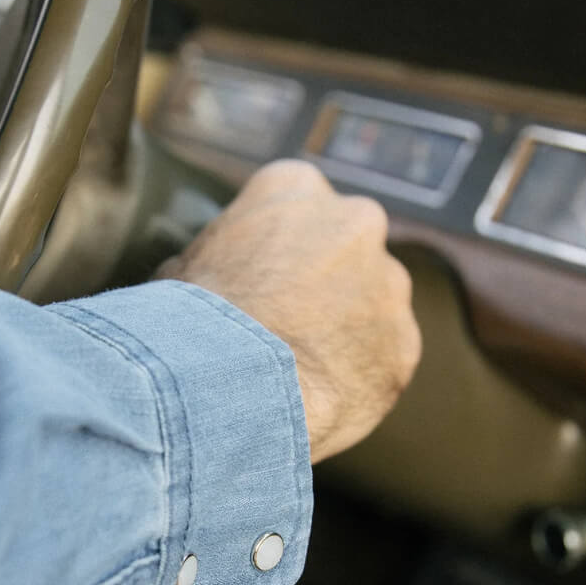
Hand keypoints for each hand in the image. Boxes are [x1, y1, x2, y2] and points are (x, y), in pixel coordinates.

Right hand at [157, 160, 420, 463]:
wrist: (228, 389)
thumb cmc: (193, 326)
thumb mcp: (180, 271)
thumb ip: (215, 260)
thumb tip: (200, 278)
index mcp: (295, 187)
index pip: (294, 206)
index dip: (274, 252)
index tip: (261, 285)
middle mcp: (355, 220)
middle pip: (346, 251)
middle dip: (324, 286)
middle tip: (285, 329)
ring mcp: (388, 283)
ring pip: (373, 305)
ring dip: (347, 331)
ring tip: (301, 371)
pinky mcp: (405, 343)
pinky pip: (384, 358)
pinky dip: (360, 377)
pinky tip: (323, 397)